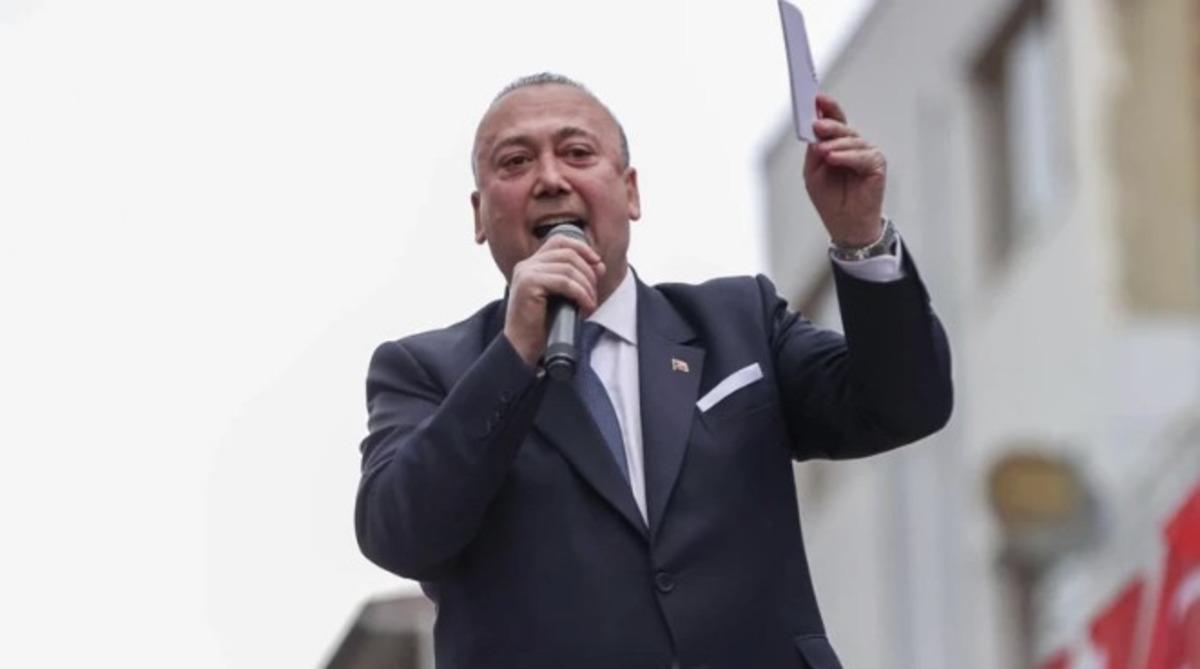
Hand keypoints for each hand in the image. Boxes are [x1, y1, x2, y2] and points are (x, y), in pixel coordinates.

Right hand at [503, 235, 605, 366]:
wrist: (522, 347)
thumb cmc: (542, 325)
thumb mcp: (564, 297)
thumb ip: (579, 279)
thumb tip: (599, 265)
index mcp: (532, 265)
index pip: (559, 241)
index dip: (581, 248)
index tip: (597, 263)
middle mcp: (526, 265)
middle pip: (568, 253)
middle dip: (588, 272)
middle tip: (594, 295)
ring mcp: (525, 273)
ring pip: (568, 268)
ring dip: (586, 286)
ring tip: (590, 304)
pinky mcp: (528, 284)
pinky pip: (564, 282)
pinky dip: (580, 294)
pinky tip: (585, 307)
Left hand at [803, 94, 886, 246]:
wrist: (845, 225)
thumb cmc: (830, 199)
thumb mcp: (813, 173)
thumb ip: (814, 152)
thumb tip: (815, 133)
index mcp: (836, 145)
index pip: (832, 122)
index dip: (826, 108)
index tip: (815, 98)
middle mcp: (853, 147)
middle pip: (842, 128)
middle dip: (830, 123)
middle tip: (817, 123)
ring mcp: (866, 154)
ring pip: (852, 141)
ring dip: (836, 144)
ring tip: (823, 150)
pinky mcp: (876, 165)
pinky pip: (863, 156)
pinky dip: (848, 157)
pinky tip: (834, 158)